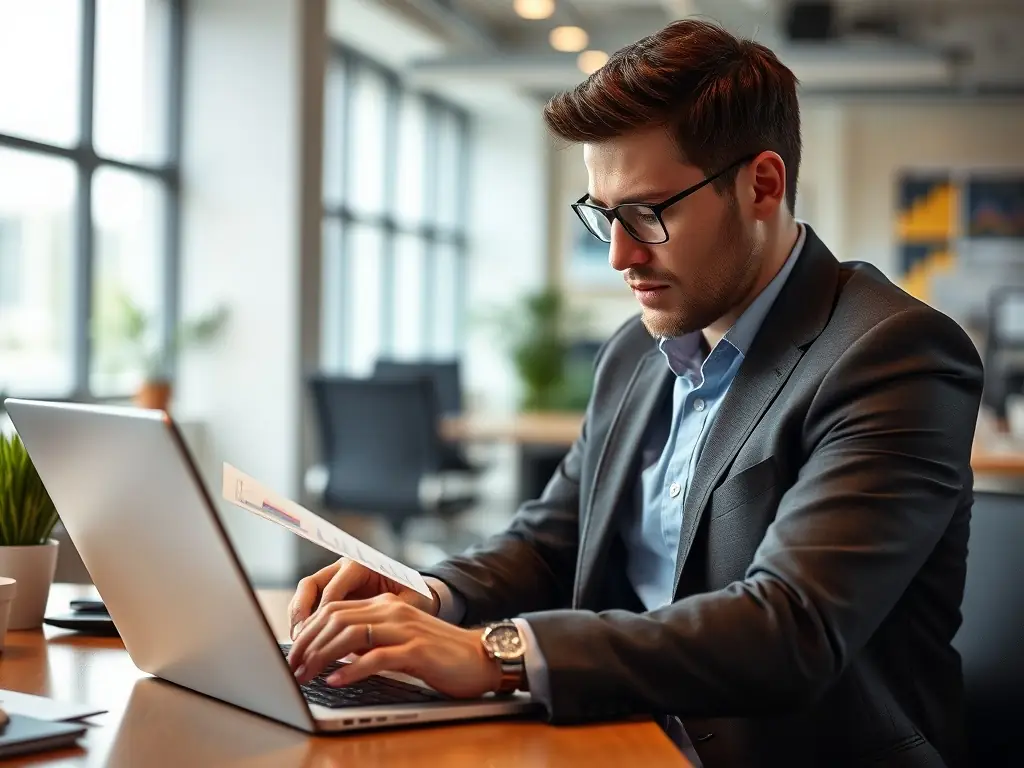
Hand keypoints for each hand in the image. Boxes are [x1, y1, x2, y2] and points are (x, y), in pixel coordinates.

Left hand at [287, 593, 500, 698]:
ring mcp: (405, 630)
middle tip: (293, 668)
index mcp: (386, 607)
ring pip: (351, 635)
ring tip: (307, 675)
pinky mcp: (417, 651)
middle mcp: (393, 612)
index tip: (294, 654)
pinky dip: (353, 669)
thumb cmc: (439, 656)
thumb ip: (371, 642)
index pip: (335, 610)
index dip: (309, 631)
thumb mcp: (399, 643)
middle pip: (337, 619)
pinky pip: (377, 657)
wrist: (482, 658)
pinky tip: (338, 679)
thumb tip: (334, 653)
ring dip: (322, 656)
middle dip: (308, 644)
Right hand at [288, 558, 437, 639]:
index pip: (333, 590)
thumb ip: (385, 619)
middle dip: (302, 616)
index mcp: (361, 565)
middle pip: (310, 586)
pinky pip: (308, 604)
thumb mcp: (407, 606)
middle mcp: (343, 568)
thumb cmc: (415, 597)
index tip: (320, 639)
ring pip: (305, 594)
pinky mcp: (330, 592)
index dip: (323, 616)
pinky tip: (307, 644)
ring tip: (299, 645)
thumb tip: (364, 643)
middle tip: (301, 642)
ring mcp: (334, 578)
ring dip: (298, 620)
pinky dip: (304, 623)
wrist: (419, 594)